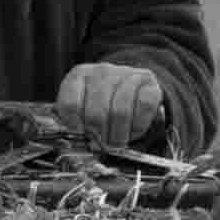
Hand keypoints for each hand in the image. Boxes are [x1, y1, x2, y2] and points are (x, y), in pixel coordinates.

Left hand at [55, 62, 170, 145]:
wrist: (132, 89)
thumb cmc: (102, 105)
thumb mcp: (82, 111)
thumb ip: (76, 124)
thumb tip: (75, 148)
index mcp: (78, 76)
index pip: (70, 103)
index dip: (74, 126)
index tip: (80, 138)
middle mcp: (101, 71)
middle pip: (96, 112)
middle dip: (99, 136)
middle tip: (101, 146)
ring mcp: (126, 73)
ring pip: (120, 111)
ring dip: (119, 135)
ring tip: (117, 143)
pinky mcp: (148, 81)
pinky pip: (144, 107)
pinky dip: (138, 126)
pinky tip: (133, 130)